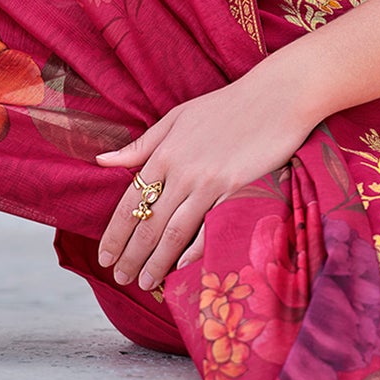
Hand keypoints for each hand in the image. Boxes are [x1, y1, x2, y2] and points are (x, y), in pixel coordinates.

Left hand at [95, 71, 316, 294]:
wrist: (276, 97)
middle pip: (148, 223)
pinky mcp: (236, 192)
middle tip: (119, 277)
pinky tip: (182, 269)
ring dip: (156, 262)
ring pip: (174, 232)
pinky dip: (194, 252)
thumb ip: (142, 144)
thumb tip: (103, 161)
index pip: (130, 201)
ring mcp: (210, 183)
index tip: (103, 256)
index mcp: (165, 152)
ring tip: (144, 282)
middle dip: (130, 255)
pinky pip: (209, 228)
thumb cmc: (225, 105)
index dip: (114, 233)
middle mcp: (182, 171)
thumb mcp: (177, 117)